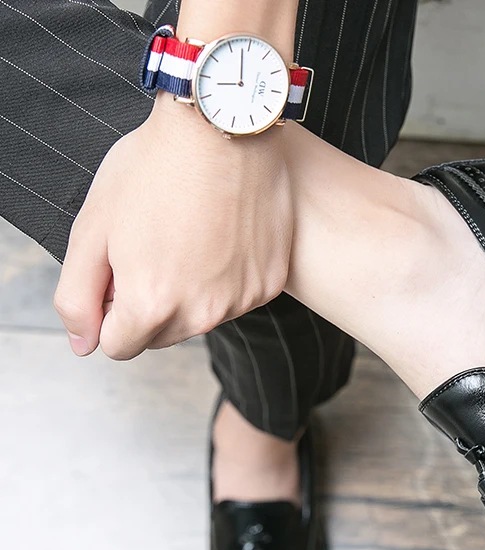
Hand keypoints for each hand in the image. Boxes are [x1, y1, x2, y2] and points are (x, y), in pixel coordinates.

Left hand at [54, 92, 292, 359]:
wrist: (224, 130)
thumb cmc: (155, 169)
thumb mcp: (93, 228)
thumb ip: (78, 297)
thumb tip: (84, 343)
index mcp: (151, 305)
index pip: (119, 346)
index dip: (111, 309)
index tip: (120, 270)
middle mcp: (201, 314)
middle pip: (161, 336)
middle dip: (149, 304)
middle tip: (153, 247)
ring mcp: (240, 300)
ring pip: (200, 318)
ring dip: (189, 292)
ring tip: (189, 236)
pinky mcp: (268, 283)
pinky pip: (237, 298)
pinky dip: (226, 277)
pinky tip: (222, 236)